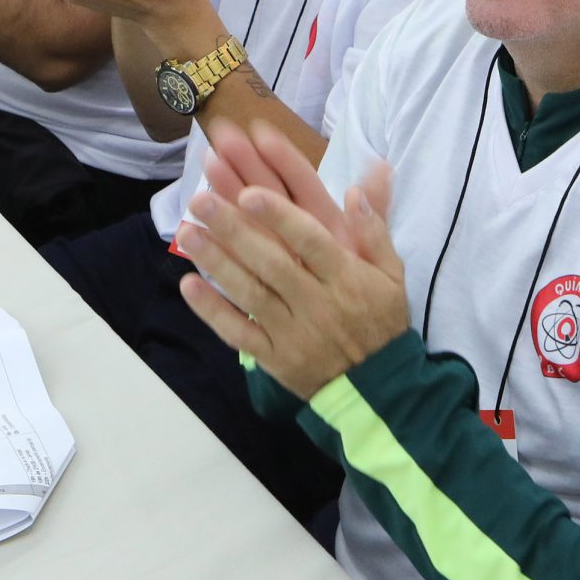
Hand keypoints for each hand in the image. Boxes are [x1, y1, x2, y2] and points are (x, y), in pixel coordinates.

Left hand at [174, 121, 409, 402]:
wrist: (377, 388)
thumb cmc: (381, 321)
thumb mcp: (391, 275)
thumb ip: (374, 232)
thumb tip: (355, 190)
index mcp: (346, 278)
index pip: (310, 242)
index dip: (279, 217)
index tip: (249, 192)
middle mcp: (317, 303)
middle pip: (271, 262)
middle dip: (234, 229)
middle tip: (201, 199)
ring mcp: (292, 333)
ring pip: (250, 294)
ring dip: (216, 263)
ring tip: (187, 232)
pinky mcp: (274, 358)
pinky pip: (239, 333)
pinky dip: (213, 311)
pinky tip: (188, 285)